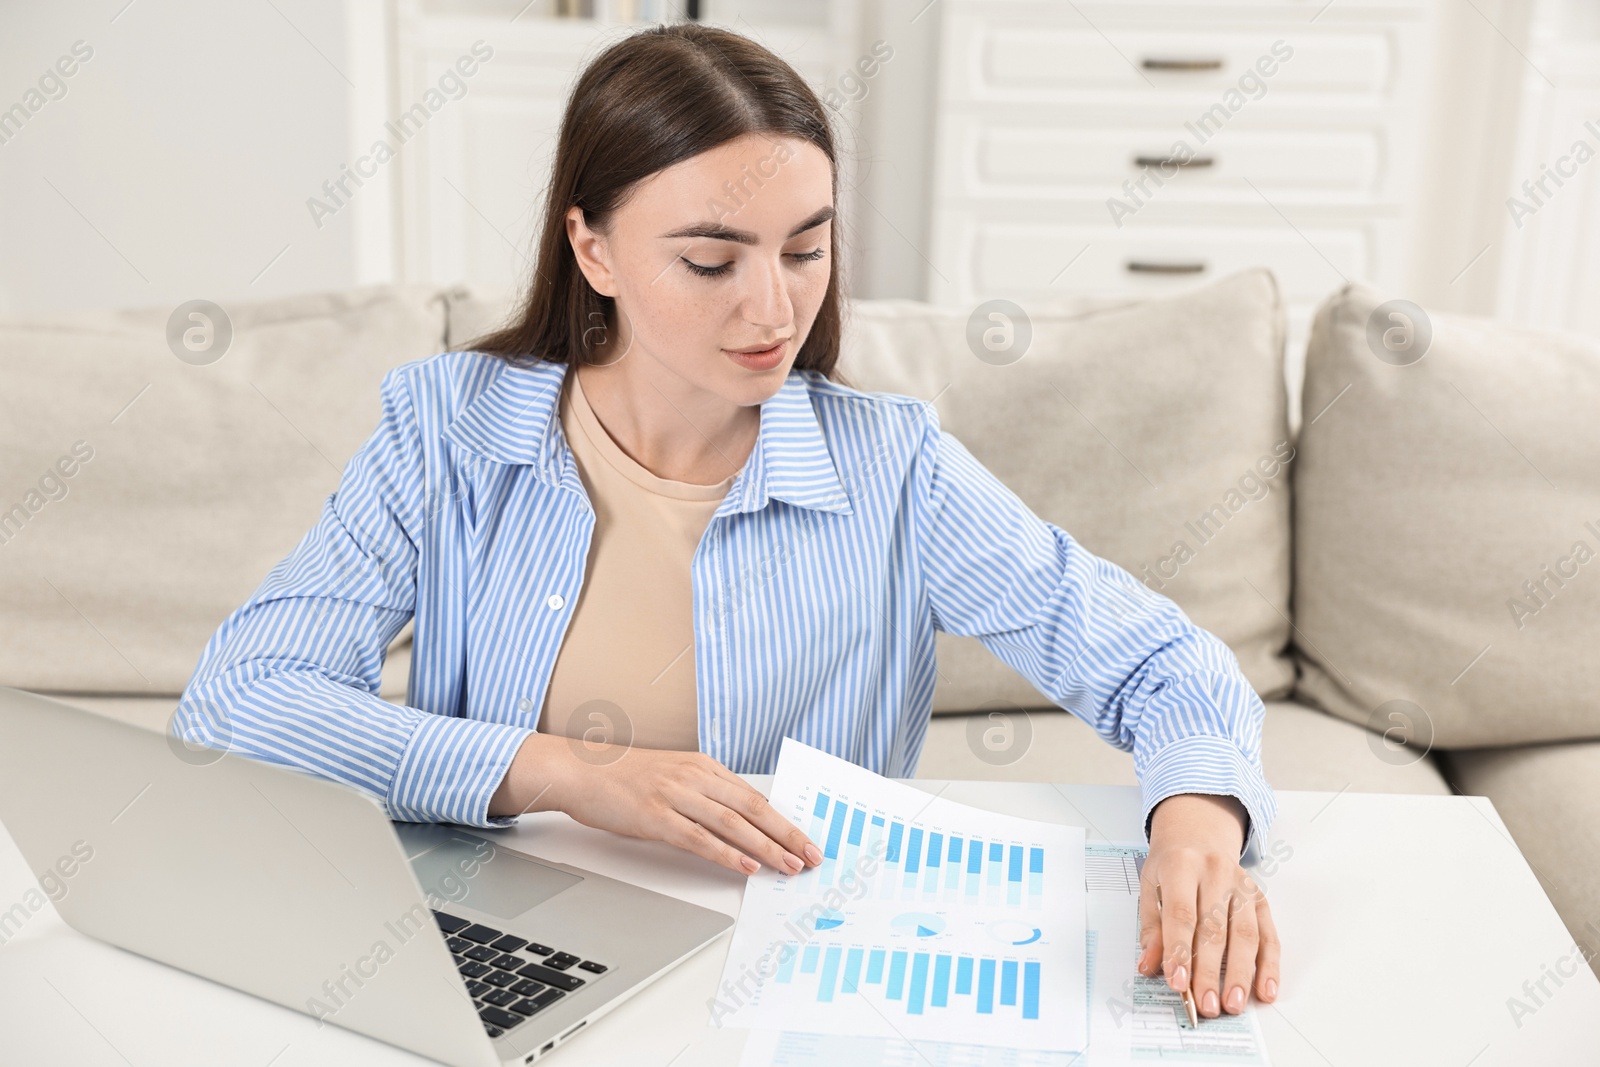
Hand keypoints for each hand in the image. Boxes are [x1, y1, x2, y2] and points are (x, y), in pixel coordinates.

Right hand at [488, 733, 823, 876]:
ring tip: (787, 866)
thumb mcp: (672, 777)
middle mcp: (694, 777)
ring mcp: (675, 795)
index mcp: (703, 766)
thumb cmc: (622, 777)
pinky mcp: (655, 816)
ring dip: (765, 848)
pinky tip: (745, 865)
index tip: (804, 840)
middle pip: (752, 808)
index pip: (754, 796)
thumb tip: (738, 825)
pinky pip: (699, 838)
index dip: (783, 821)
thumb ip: (703, 794)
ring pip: (733, 824)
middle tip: (810, 856)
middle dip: (787, 835)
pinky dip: (727, 853)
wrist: (580, 770)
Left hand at [1137, 793, 1280, 1016]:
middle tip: (1206, 1004)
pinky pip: (1269, 935)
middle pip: (1215, 929)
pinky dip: (1269, 966)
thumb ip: (1151, 928)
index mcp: (1182, 866)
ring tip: (1232, 1004)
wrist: (1199, 832)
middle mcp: (1216, 874)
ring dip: (1240, 974)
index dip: (1180, 950)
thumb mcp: (1149, 886)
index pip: (1182, 913)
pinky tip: (1265, 990)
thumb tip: (1149, 966)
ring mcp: (1243, 886)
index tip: (1178, 983)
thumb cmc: (1171, 864)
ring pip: (1245, 934)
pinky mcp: (1261, 899)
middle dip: (1209, 971)